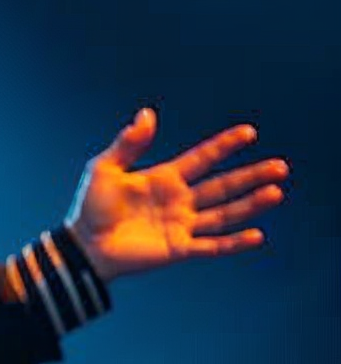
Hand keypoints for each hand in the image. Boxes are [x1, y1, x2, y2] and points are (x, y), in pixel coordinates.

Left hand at [65, 107, 286, 279]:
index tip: (248, 132)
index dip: (225, 145)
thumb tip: (147, 114)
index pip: (203, 158)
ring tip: (275, 193)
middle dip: (252, 176)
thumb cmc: (90, 207)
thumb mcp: (105, 168)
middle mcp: (180, 200)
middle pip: (224, 185)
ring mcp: (181, 225)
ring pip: (224, 214)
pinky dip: (233, 243)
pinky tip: (255, 236)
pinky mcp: (178, 249)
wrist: (82, 246)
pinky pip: (211, 246)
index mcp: (166, 178)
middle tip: (280, 167)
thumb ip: (128, 143)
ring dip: (250, 204)